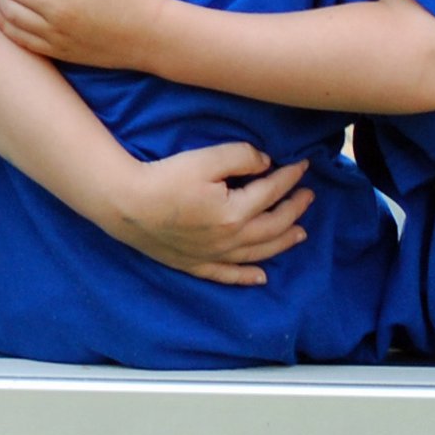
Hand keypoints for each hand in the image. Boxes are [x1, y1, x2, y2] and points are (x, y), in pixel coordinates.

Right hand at [102, 146, 313, 286]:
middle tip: (309, 196)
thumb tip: (265, 163)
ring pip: (259, 252)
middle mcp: (230, 240)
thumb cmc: (164, 178)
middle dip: (294, 209)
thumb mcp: (205, 158)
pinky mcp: (195, 264)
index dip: (290, 177)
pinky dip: (247, 277)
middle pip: (273, 226)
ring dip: (283, 242)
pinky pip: (228, 276)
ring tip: (300, 233)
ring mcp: (214, 256)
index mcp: (235, 212)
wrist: (126, 204)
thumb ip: (241, 157)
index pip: (272, 192)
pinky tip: (261, 278)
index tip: (304, 165)